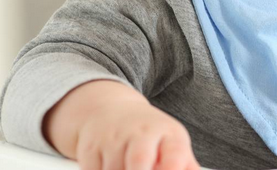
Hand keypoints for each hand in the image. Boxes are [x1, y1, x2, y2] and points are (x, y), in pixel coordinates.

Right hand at [44, 80, 199, 169]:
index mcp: (169, 134)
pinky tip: (111, 168)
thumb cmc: (150, 135)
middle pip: (139, 162)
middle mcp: (141, 133)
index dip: (172, 168)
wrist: (109, 112)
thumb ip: (186, 166)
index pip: (175, 153)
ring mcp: (113, 140)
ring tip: (126, 167)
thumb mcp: (173, 145)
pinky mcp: (89, 150)